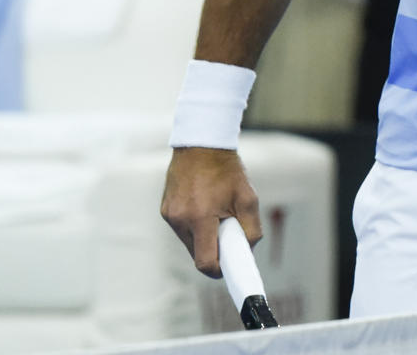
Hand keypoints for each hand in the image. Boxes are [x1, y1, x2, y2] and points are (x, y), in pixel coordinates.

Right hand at [161, 147, 261, 278]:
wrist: (202, 144)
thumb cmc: (227, 171)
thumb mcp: (248, 199)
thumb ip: (251, 230)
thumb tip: (247, 252)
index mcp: (200, 217)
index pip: (205, 262)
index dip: (218, 271)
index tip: (229, 270)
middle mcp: (180, 219)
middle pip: (197, 254)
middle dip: (213, 252)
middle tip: (229, 238)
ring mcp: (169, 215)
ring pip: (189, 242)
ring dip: (204, 239)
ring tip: (217, 216)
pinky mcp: (165, 210)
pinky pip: (182, 229)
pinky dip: (195, 227)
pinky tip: (204, 208)